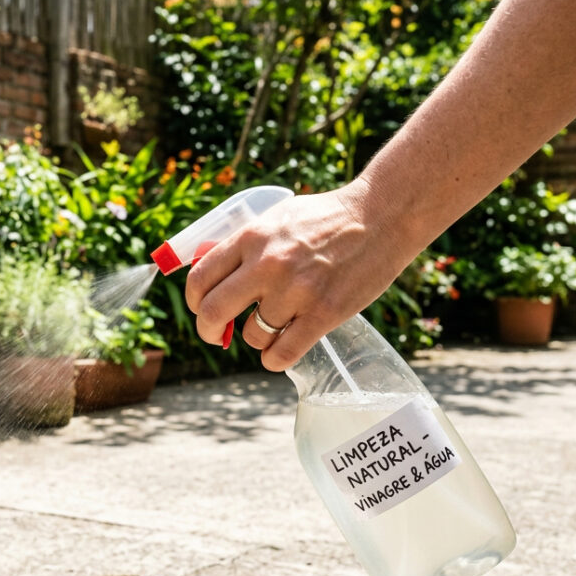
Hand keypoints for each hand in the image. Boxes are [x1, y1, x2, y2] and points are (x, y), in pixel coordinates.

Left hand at [184, 180, 417, 370]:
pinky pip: (282, 353)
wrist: (381, 217)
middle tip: (215, 334)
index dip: (194, 300)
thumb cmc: (327, 217)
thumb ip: (245, 245)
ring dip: (256, 338)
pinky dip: (274, 359)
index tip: (201, 308)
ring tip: (273, 326)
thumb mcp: (277, 218)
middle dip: (208, 330)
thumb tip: (211, 274)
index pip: (199, 278)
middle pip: (212, 312)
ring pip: (252, 336)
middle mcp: (268, 265)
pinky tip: (279, 350)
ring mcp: (296, 291)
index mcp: (251, 237)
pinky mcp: (324, 314)